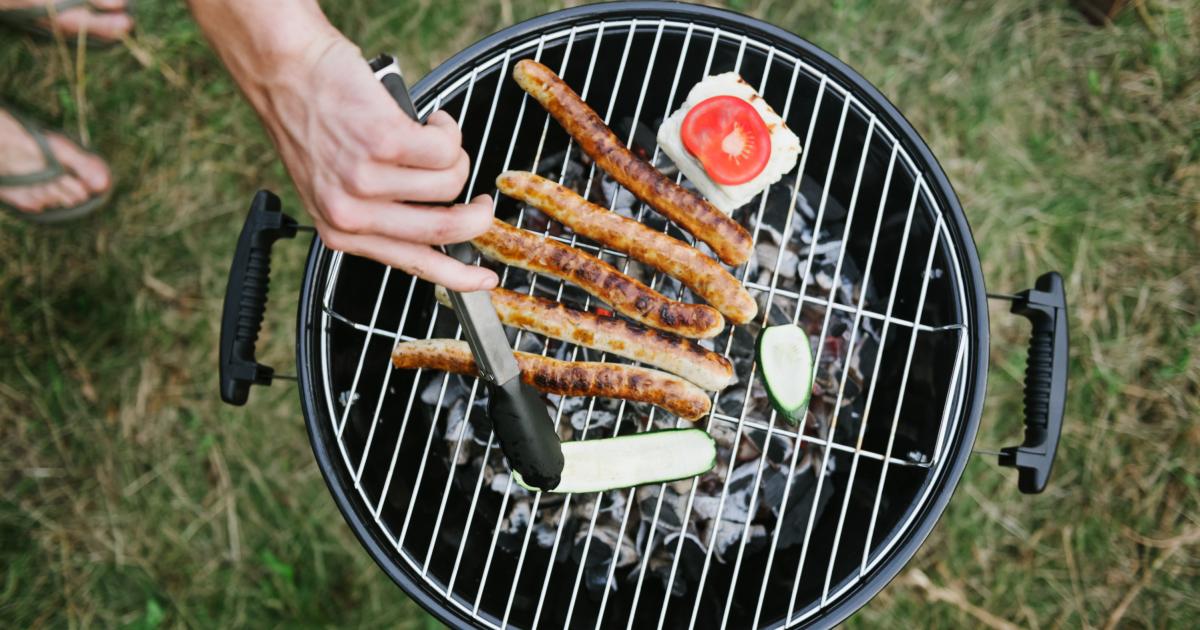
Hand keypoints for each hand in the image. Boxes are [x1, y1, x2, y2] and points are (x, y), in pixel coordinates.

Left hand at [244, 35, 498, 290]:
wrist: (285, 69)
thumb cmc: (311, 119)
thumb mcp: (331, 187)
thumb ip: (374, 214)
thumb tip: (436, 222)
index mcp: (341, 232)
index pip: (413, 264)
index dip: (458, 275)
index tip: (484, 279)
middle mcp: (352, 213)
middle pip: (444, 228)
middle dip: (477, 216)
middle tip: (482, 202)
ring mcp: (367, 178)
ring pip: (450, 181)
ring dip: (453, 155)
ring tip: (431, 136)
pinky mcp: (384, 140)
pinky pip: (446, 147)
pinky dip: (447, 128)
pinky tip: (429, 119)